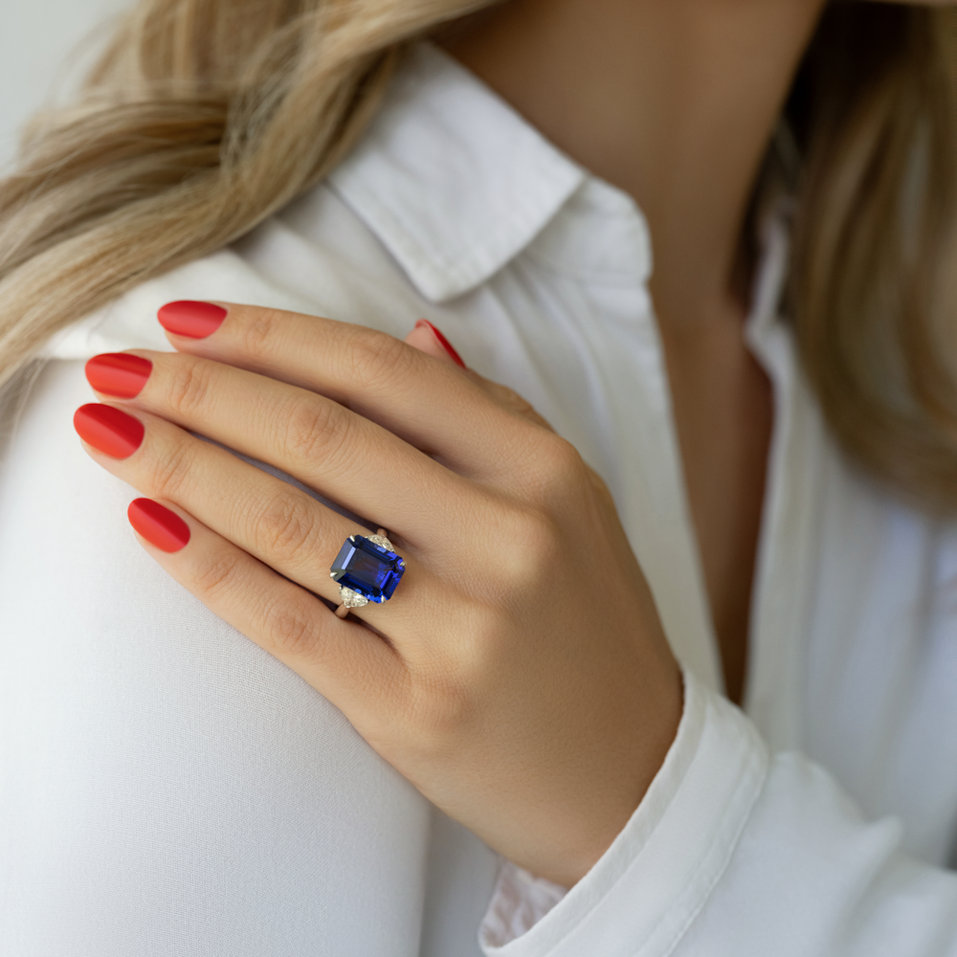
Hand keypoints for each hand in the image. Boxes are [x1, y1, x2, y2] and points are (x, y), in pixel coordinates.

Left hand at [73, 300, 682, 887]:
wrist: (629, 772)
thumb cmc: (589, 627)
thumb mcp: (569, 503)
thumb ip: (490, 416)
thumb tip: (411, 337)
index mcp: (544, 470)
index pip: (386, 374)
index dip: (275, 337)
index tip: (190, 322)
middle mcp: (507, 538)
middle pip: (324, 435)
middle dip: (203, 390)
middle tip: (119, 368)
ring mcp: (462, 628)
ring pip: (293, 523)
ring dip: (183, 466)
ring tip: (110, 434)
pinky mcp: (414, 709)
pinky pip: (289, 623)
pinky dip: (208, 567)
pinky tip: (151, 523)